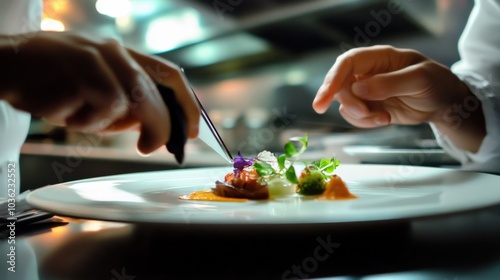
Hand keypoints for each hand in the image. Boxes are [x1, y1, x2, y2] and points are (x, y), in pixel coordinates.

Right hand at [0, 32, 199, 153]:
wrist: (6, 65)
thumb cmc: (54, 82)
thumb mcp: (97, 91)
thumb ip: (128, 106)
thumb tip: (160, 130)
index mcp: (124, 55)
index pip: (170, 76)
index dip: (187, 105)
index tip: (193, 131)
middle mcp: (113, 52)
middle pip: (153, 94)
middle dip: (159, 127)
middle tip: (149, 147)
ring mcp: (94, 57)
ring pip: (125, 103)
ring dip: (103, 123)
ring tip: (78, 115)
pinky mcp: (74, 68)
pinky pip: (96, 107)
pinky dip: (82, 120)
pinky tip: (61, 110)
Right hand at [312, 45, 484, 151]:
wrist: (444, 104)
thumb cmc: (436, 83)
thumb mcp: (419, 80)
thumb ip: (389, 83)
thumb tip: (358, 87)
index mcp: (378, 57)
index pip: (347, 63)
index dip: (332, 79)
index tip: (323, 101)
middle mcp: (367, 71)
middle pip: (340, 85)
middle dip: (350, 103)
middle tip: (365, 114)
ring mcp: (366, 90)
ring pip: (344, 103)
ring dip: (360, 116)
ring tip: (384, 119)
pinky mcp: (368, 106)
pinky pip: (354, 116)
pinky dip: (365, 123)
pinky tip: (385, 119)